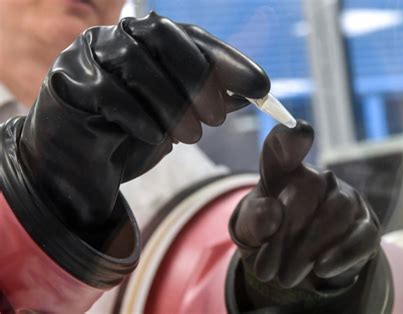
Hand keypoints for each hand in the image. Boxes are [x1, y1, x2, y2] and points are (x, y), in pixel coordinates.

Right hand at [16, 12, 269, 229]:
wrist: (80, 166)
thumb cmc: (133, 138)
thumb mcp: (180, 121)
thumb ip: (210, 102)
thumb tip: (250, 95)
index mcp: (147, 39)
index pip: (193, 36)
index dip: (229, 60)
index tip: (261, 88)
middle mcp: (117, 36)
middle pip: (163, 37)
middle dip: (198, 79)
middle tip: (218, 119)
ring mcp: (88, 54)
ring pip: (138, 64)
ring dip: (173, 104)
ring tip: (191, 136)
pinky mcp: (66, 80)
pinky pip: (110, 92)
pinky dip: (140, 118)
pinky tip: (154, 137)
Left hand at [229, 121, 379, 288]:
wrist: (296, 261)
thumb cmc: (270, 234)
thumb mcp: (251, 228)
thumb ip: (254, 220)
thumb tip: (270, 216)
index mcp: (286, 171)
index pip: (286, 146)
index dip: (290, 139)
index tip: (296, 132)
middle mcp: (319, 179)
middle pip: (308, 190)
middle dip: (284, 233)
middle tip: (265, 269)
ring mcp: (347, 200)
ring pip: (336, 213)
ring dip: (308, 249)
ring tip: (285, 277)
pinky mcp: (366, 227)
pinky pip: (362, 236)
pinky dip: (341, 254)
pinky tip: (322, 270)